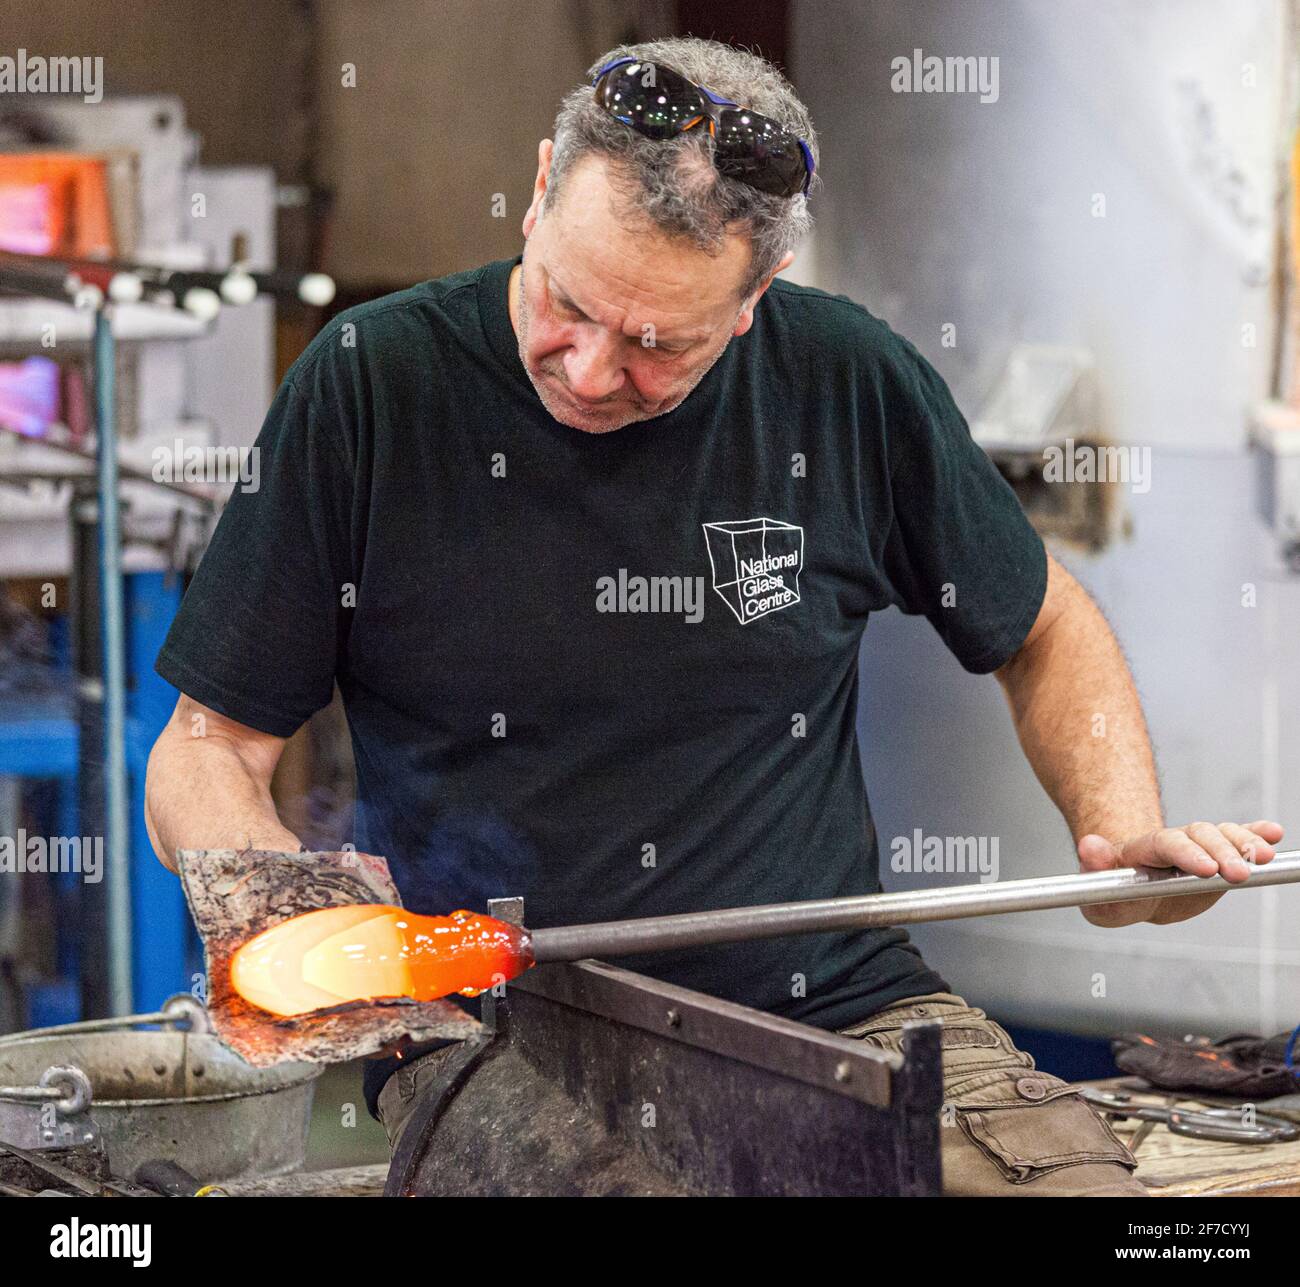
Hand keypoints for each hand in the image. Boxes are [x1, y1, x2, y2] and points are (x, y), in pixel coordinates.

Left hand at [1076, 820, 1282, 925]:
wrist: (1133, 891)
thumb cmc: (1114, 894)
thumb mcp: (1098, 893)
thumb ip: (1095, 870)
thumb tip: (1088, 846)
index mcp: (1143, 849)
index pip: (1165, 844)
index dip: (1186, 853)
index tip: (1206, 868)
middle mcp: (1174, 842)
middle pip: (1199, 837)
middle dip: (1221, 852)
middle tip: (1239, 873)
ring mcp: (1197, 846)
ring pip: (1222, 835)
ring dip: (1244, 844)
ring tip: (1263, 857)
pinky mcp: (1217, 855)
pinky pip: (1237, 838)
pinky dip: (1255, 834)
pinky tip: (1273, 833)